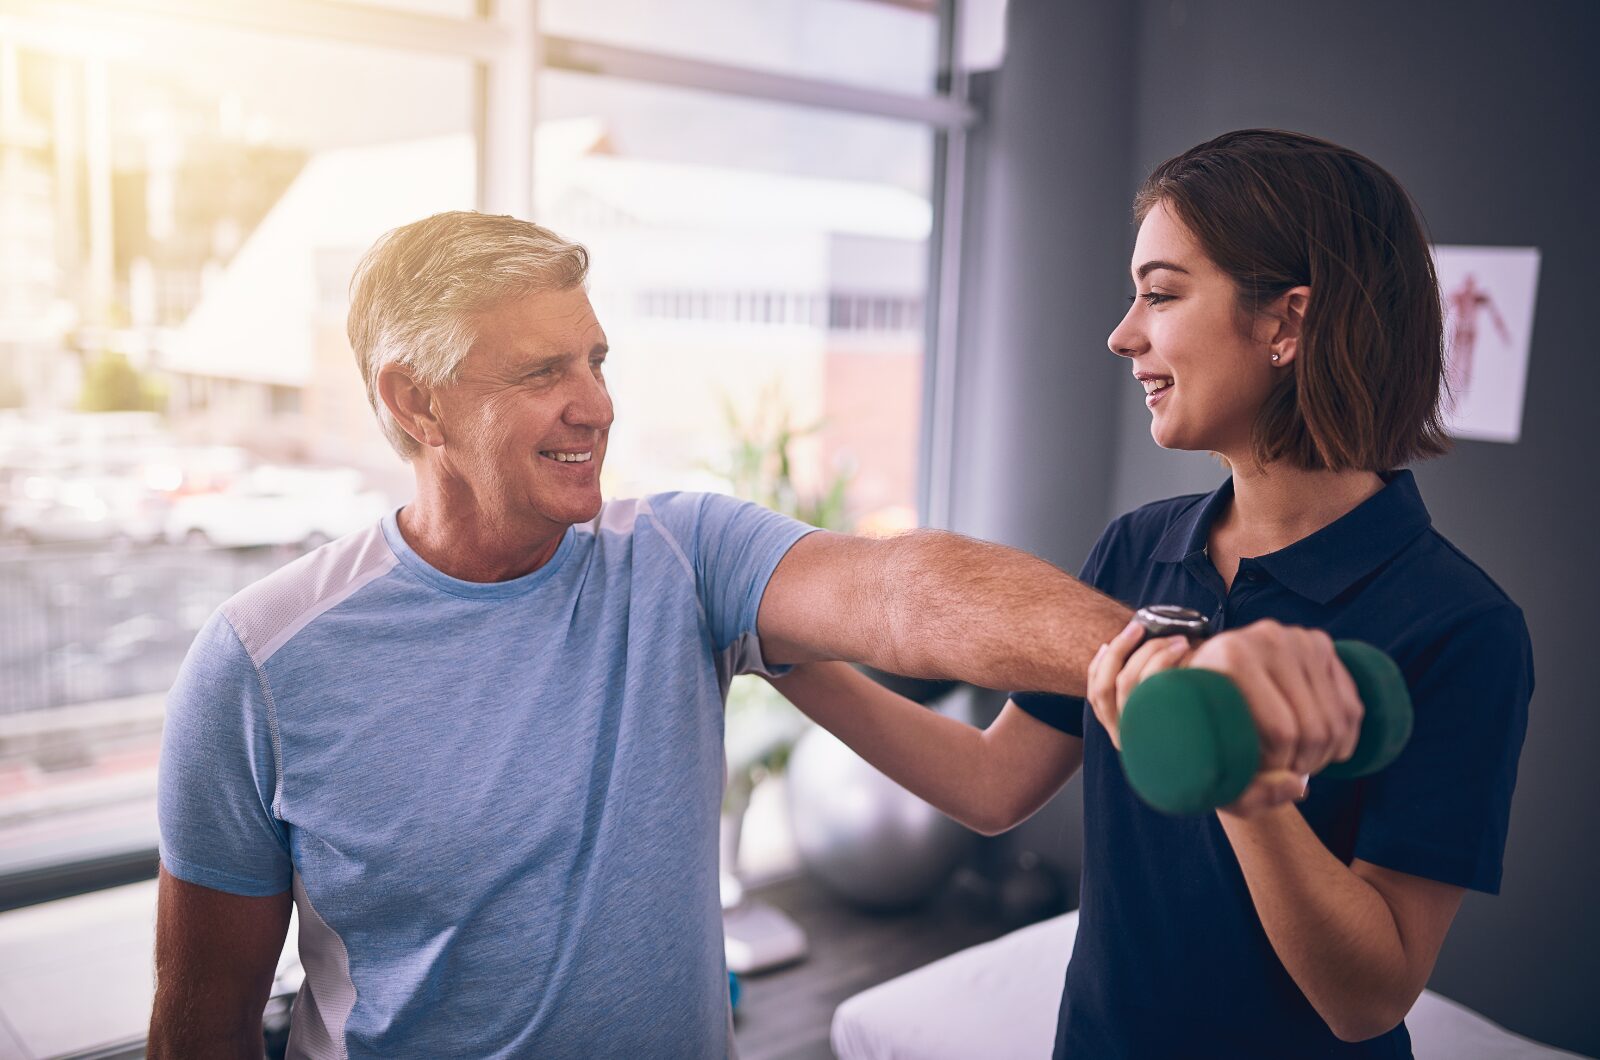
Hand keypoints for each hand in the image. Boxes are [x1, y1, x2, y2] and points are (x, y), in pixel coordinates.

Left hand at [1089, 617, 1361, 818]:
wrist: (1209, 687)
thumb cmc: (1203, 729)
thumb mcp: (1210, 768)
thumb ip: (1247, 794)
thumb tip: (1298, 787)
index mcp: (1232, 655)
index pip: (1280, 730)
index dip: (1279, 766)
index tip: (1261, 774)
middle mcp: (1268, 638)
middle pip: (1312, 726)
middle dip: (1304, 763)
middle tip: (1283, 772)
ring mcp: (1300, 639)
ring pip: (1336, 719)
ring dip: (1324, 754)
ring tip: (1296, 762)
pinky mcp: (1323, 646)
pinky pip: (1351, 706)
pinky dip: (1345, 739)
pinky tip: (1323, 751)